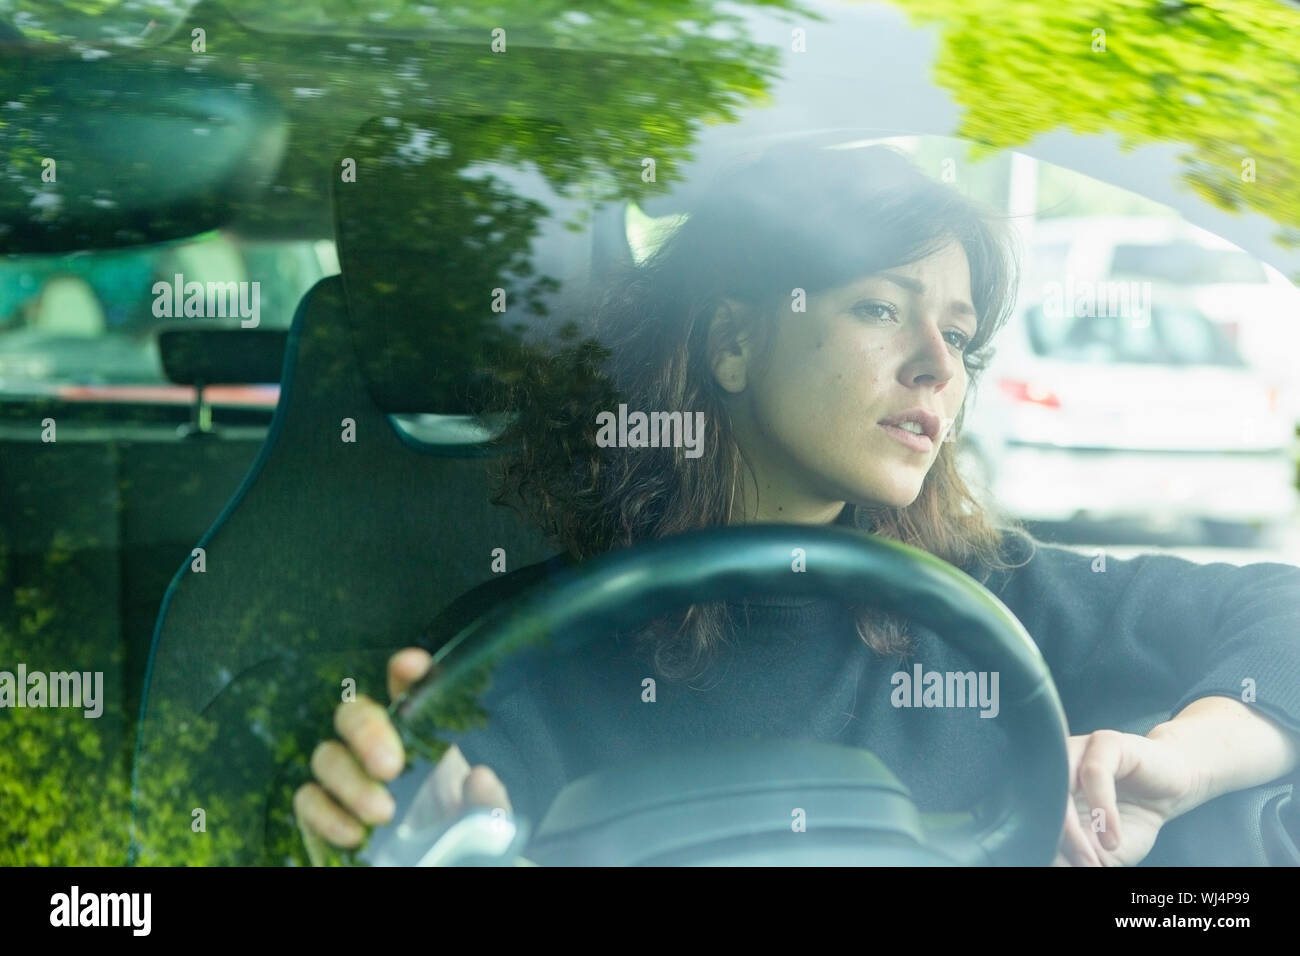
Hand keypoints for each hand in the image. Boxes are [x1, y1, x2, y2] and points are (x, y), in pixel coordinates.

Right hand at [293, 647, 511, 863]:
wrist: (426, 860)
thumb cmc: (454, 826)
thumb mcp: (482, 817)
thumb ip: (487, 800)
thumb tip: (479, 778)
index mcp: (417, 730)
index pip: (405, 686)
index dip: (406, 672)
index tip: (412, 665)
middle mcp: (374, 742)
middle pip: (353, 713)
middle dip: (368, 733)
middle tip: (391, 766)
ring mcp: (343, 773)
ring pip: (326, 757)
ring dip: (350, 782)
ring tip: (382, 812)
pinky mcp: (320, 808)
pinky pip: (307, 800)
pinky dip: (326, 815)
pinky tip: (354, 833)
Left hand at [1053, 729, 1199, 866]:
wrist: (1175, 789)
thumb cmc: (1134, 816)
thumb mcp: (1103, 847)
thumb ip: (1079, 853)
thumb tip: (1054, 864)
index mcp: (1048, 787)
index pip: (1029, 813)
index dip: (1042, 842)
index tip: (1058, 865)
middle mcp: (1056, 765)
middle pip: (1039, 801)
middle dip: (1056, 839)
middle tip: (1078, 864)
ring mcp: (1078, 749)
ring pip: (1060, 786)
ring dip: (1073, 829)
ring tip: (1092, 856)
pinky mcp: (1106, 741)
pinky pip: (1094, 774)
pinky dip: (1102, 811)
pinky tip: (1112, 838)